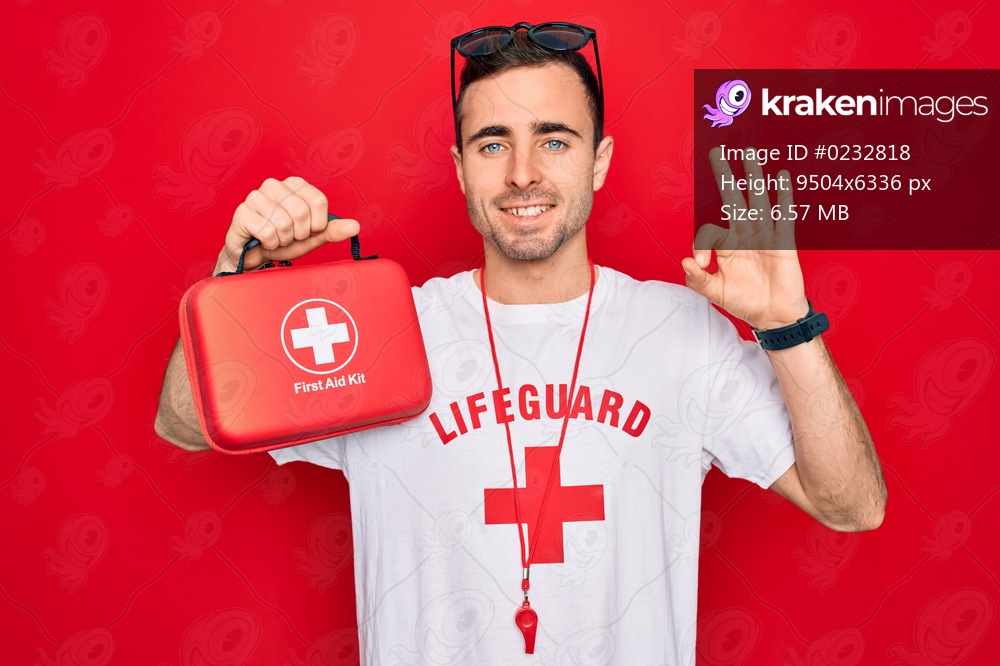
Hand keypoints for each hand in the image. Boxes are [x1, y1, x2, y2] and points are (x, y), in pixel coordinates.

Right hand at [215, 176, 359, 273]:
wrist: (254, 256)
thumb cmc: (282, 241)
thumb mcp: (312, 237)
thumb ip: (332, 230)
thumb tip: (355, 226)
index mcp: (295, 185)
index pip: (318, 201)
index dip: (316, 224)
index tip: (307, 230)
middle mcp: (274, 185)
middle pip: (302, 212)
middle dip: (299, 234)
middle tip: (290, 236)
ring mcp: (256, 196)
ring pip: (284, 223)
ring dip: (283, 240)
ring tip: (276, 238)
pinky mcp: (242, 212)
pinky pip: (267, 232)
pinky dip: (270, 243)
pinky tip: (263, 240)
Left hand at [681, 147, 807, 329]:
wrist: (773, 315)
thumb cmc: (744, 302)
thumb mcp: (715, 292)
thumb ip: (698, 279)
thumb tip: (684, 262)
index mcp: (726, 246)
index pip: (710, 229)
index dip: (701, 243)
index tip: (699, 262)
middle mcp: (744, 235)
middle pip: (733, 198)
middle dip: (725, 175)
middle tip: (718, 151)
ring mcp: (764, 235)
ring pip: (757, 199)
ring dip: (753, 176)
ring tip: (749, 153)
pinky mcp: (783, 241)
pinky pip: (783, 214)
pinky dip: (783, 196)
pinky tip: (781, 177)